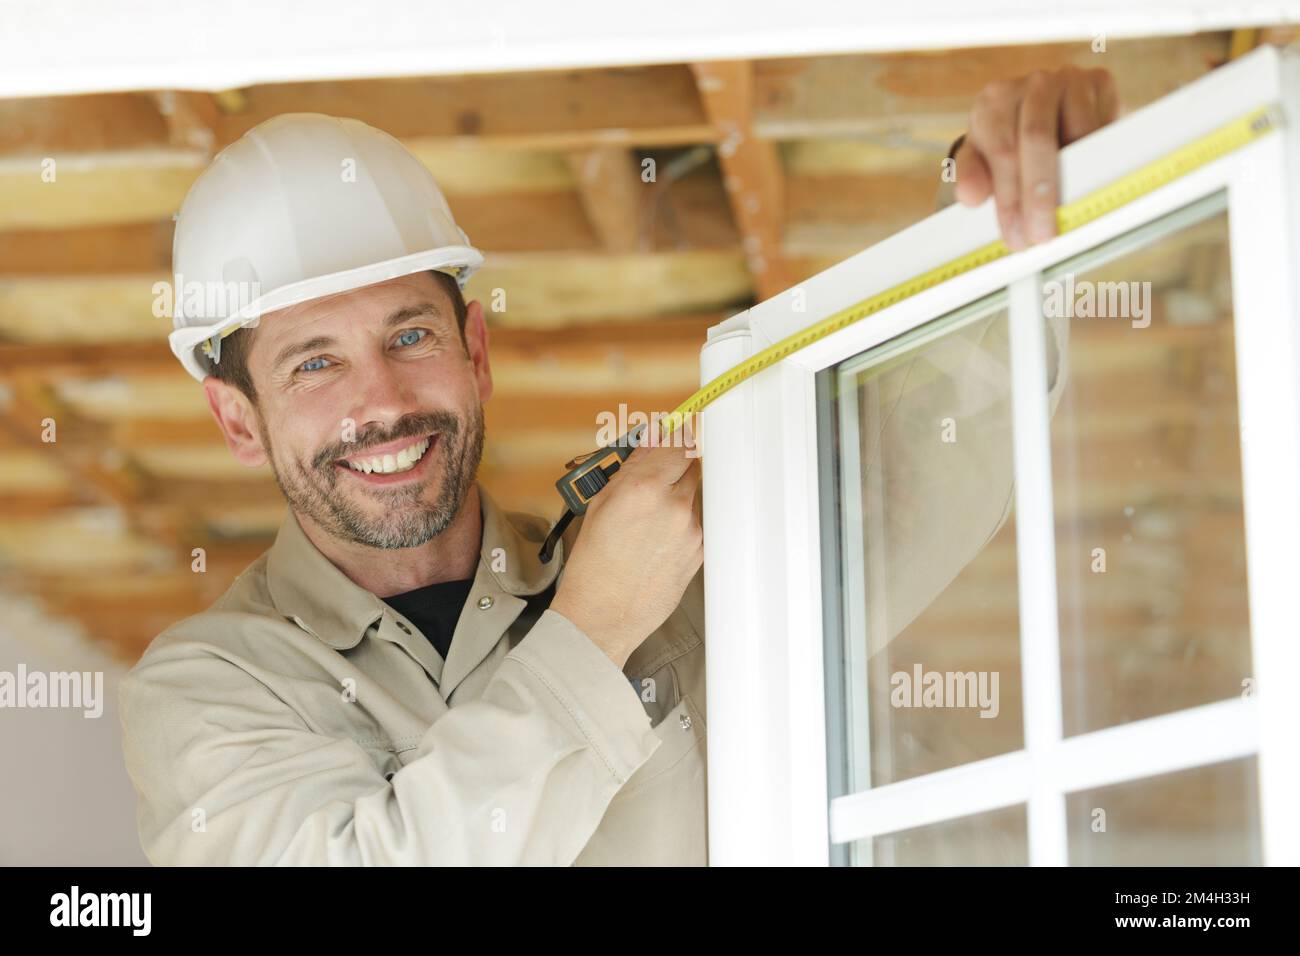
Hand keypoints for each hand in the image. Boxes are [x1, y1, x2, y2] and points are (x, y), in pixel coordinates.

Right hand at [550, 423, 702, 668]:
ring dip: (678, 494)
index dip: (674, 435)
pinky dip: (682, 521)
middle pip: (691, 464)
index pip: (676, 442)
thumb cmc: (593, 564)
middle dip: (676, 464)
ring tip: (649, 516)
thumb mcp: (600, 504)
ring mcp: (690, 530)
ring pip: (694, 495)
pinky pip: (697, 522)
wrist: (603, 614)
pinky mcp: (700, 551)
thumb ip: (630, 469)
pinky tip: (658, 537)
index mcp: (643, 488)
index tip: (673, 432)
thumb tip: (649, 443)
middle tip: (657, 473)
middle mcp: (673, 506)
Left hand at [954, 66, 1119, 249]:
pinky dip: (1099, 159)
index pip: (1002, 152)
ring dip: (1076, 178)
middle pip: (1037, 139)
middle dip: (1040, 194)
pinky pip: (1103, 126)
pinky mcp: (1100, 81)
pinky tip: (1091, 186)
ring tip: (1071, 215)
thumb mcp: (983, 160)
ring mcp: (1068, 78)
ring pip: (1077, 132)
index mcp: (994, 101)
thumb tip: (970, 196)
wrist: (1052, 113)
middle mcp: (1031, 84)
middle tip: (1043, 235)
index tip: (1016, 235)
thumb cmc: (1011, 141)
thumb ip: (972, 177)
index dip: (1010, 198)